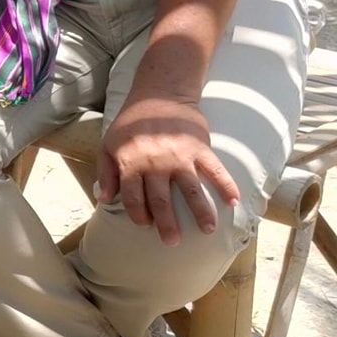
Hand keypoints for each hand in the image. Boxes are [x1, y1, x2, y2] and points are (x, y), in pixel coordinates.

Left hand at [96, 95, 240, 246]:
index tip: (146, 225)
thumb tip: (104, 199)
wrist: (160, 94)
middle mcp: (156, 163)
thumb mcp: (109, 144)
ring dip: (200, 213)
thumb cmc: (131, 123)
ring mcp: (180, 156)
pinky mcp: (200, 148)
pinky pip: (215, 170)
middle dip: (167, 224)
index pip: (133, 198)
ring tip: (207, 230)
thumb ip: (107, 173)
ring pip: (191, 191)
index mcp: (131, 162)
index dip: (138, 215)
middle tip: (172, 242)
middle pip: (160, 201)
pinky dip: (226, 186)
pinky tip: (233, 202)